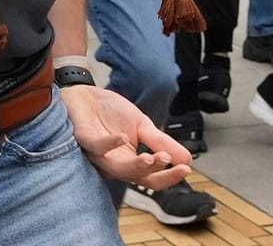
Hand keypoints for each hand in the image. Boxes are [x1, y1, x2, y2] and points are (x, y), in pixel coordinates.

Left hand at [59, 84, 191, 189]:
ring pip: (118, 169)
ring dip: (137, 165)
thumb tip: (187, 159)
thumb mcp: (142, 125)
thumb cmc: (110, 112)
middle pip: (137, 177)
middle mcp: (114, 162)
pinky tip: (122, 138)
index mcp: (130, 162)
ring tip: (152, 157)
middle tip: (168, 159)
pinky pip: (96, 147)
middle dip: (155, 171)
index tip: (186, 168)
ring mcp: (98, 153)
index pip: (152, 178)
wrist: (86, 93)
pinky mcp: (85, 138)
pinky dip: (109, 144)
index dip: (170, 176)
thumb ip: (161, 142)